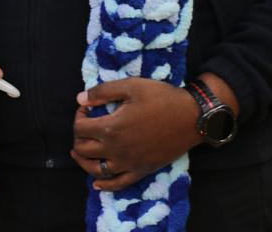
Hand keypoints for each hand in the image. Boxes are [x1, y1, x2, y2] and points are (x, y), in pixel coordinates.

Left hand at [69, 77, 201, 190]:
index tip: (86, 108)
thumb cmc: (162, 98)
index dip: (78, 116)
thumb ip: (102, 92)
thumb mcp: (131, 86)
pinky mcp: (142, 171)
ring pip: (96, 170)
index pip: (80, 128)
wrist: (192, 117)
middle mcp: (117, 149)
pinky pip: (119, 184)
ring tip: (79, 151)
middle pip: (83, 149)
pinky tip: (98, 183)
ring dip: (83, 161)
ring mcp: (129, 163)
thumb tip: (80, 99)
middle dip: (78, 136)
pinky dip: (105, 185)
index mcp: (112, 128)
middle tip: (85, 126)